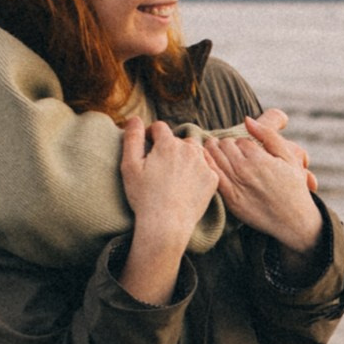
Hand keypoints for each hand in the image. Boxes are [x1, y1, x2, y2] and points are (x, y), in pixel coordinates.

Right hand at [119, 119, 218, 303]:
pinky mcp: (213, 179)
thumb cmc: (144, 196)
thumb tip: (134, 118)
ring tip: (173, 175)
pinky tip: (186, 185)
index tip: (147, 148)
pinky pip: (204, 168)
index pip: (159, 128)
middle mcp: (189, 149)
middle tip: (159, 168)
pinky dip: (196, 172)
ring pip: (193, 152)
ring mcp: (203, 164)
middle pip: (177, 140)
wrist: (166, 224)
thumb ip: (132, 138)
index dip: (150, 135)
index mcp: (168, 144)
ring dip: (184, 157)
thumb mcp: (130, 166)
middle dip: (168, 148)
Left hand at [205, 109, 321, 262]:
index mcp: (260, 158)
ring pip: (216, 158)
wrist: (294, 222)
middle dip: (227, 145)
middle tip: (229, 149)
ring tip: (216, 151)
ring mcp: (236, 185)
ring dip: (214, 152)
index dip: (242, 142)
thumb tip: (246, 119)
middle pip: (225, 147)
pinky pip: (213, 177)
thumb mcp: (289, 158)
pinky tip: (208, 162)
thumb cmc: (294, 188)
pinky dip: (208, 166)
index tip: (244, 148)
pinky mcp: (231, 199)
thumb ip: (268, 135)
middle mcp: (245, 171)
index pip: (239, 140)